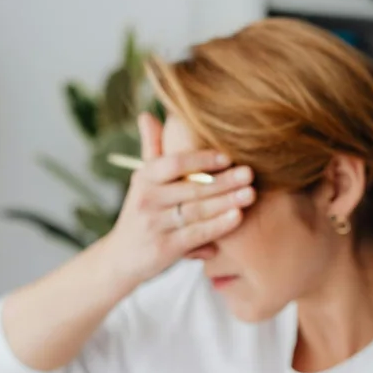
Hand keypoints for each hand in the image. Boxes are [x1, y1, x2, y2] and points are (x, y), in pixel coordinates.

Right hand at [104, 112, 254, 284]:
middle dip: (223, 181)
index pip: (173, 163)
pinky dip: (218, 225)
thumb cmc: (142, 212)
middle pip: (191, 187)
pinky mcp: (164, 249)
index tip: (227, 156)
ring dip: (226, 201)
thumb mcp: (142, 181)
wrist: (122, 257)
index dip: (201, 159)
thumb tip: (147, 115)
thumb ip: (151, 149)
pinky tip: (238, 217)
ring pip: (197, 211)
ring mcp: (154, 225)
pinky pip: (196, 234)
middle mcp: (146, 200)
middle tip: (249, 173)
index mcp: (144, 178)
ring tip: (250, 193)